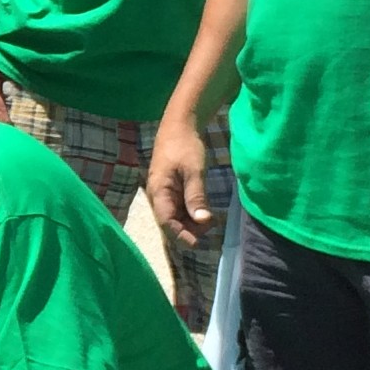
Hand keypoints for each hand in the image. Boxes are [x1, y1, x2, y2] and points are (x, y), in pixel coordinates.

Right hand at [146, 114, 219, 251]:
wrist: (179, 126)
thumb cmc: (185, 145)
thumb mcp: (194, 171)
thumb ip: (196, 197)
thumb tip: (202, 221)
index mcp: (159, 192)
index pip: (166, 222)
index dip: (181, 235)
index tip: (198, 243)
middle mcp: (158, 196)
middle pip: (170, 223)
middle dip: (188, 230)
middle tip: (211, 227)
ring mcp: (165, 193)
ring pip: (175, 217)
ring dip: (191, 223)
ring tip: (211, 221)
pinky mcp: (172, 189)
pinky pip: (179, 208)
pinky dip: (191, 214)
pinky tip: (205, 213)